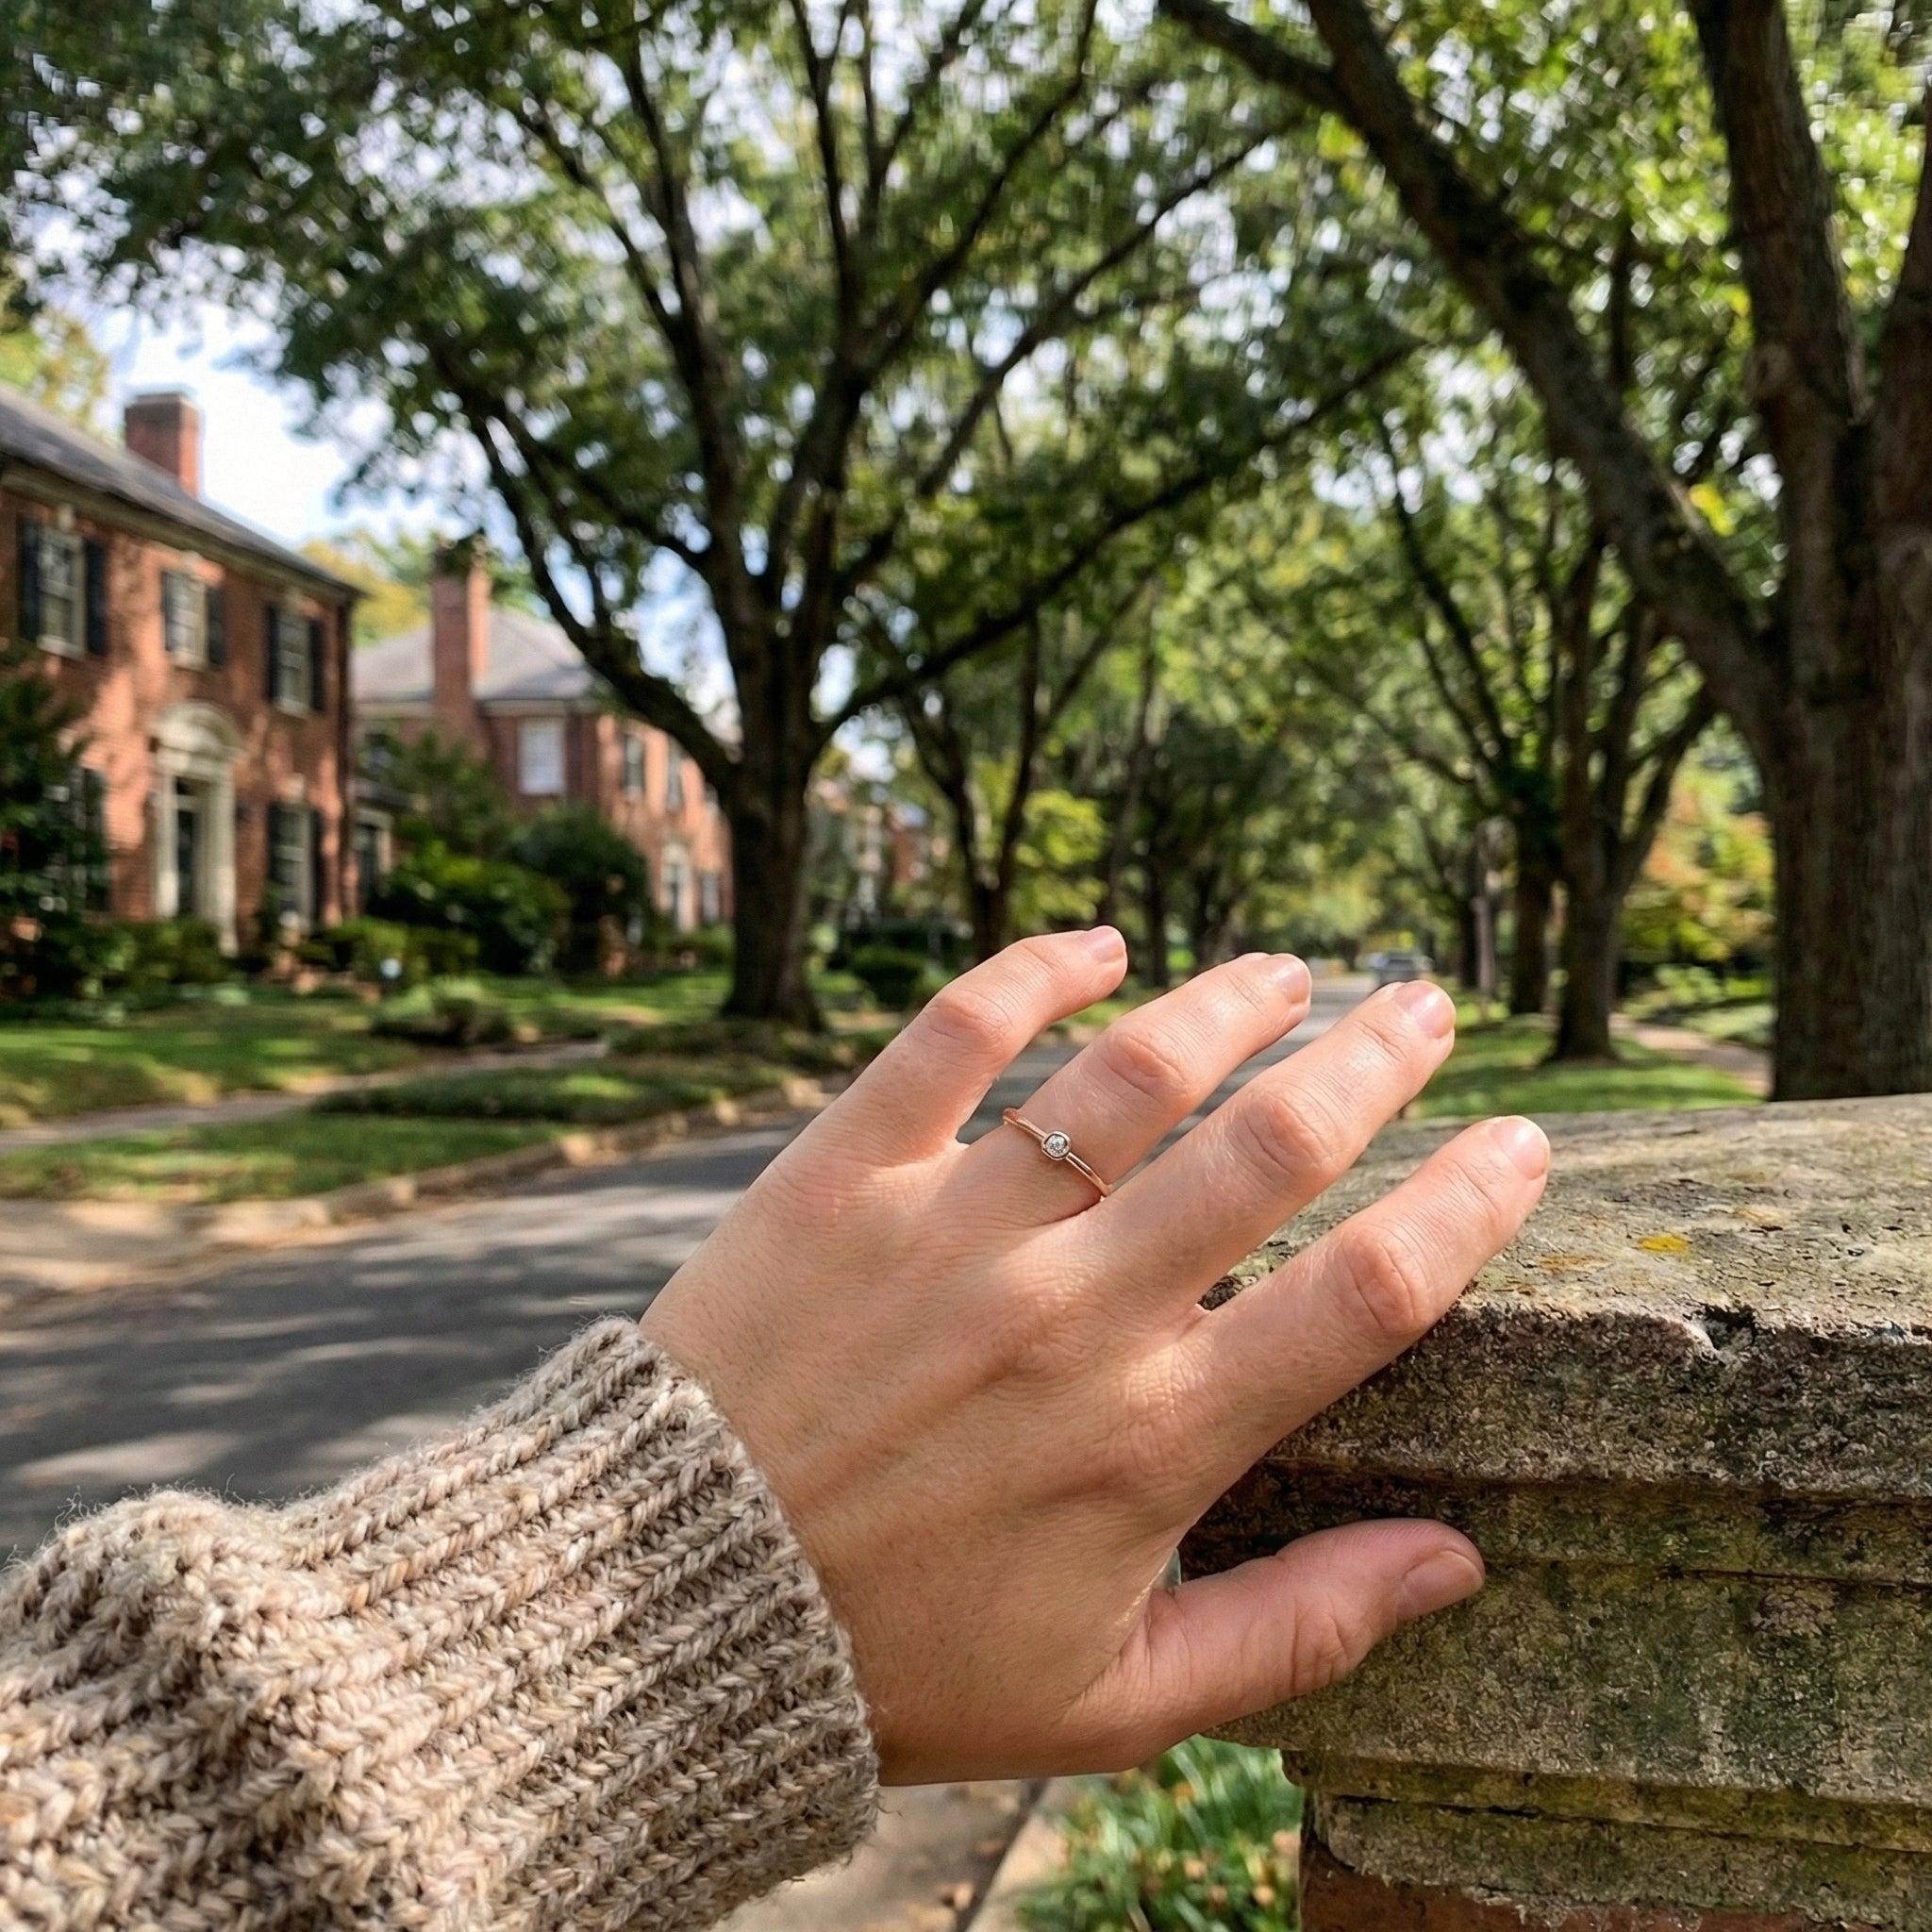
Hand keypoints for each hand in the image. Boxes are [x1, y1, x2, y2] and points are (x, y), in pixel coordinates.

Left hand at [641, 931, 1546, 1782]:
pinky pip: (952, 1037)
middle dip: (1374, 1062)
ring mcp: (955, 1226)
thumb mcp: (1114, 1701)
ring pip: (1131, 1072)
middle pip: (1270, 1146)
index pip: (1366, 1292)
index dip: (1468, 1206)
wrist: (672, 1609)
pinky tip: (1096, 942)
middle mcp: (1072, 1309)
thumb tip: (1457, 1564)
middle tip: (1424, 1005)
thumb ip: (1297, 1633)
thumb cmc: (899, 1662)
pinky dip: (1032, 972)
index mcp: (1154, 1434)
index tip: (1519, 1145)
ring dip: (1229, 1001)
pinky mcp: (845, 1173)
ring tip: (1291, 967)